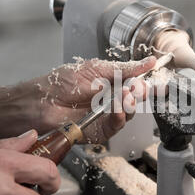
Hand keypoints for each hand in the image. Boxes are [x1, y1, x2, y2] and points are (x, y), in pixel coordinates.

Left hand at [32, 57, 155, 142]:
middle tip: (137, 88)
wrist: (41, 101)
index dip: (144, 80)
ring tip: (124, 96)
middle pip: (135, 99)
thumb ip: (123, 69)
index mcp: (111, 83)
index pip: (135, 83)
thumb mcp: (96, 69)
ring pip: (128, 114)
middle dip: (139, 93)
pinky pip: (116, 127)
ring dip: (129, 104)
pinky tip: (116, 109)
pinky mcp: (100, 131)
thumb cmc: (61, 83)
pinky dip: (119, 118)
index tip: (153, 75)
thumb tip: (147, 63)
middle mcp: (110, 100)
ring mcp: (106, 117)